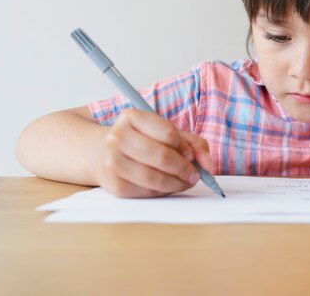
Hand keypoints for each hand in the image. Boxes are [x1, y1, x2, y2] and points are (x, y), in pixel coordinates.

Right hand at [91, 109, 213, 197]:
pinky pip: (146, 191)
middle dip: (184, 169)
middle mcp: (117, 137)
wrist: (100, 153)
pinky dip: (163, 191)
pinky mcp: (113, 184)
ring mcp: (112, 161)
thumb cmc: (141, 141)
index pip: (168, 133)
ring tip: (185, 182)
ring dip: (177, 183)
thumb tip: (209, 164)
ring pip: (154, 177)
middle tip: (195, 175)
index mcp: (131, 117)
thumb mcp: (165, 132)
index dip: (185, 147)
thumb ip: (193, 143)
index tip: (192, 156)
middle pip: (161, 156)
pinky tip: (168, 186)